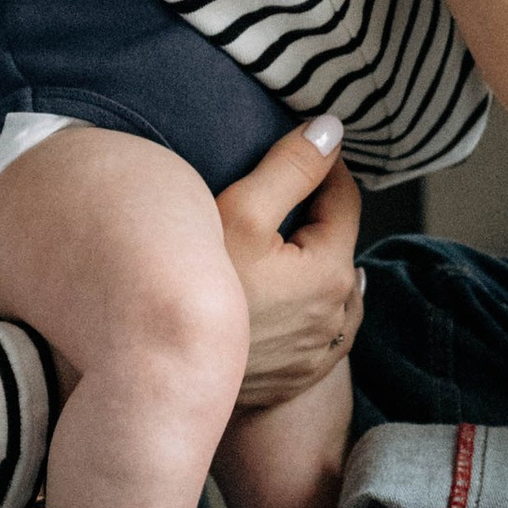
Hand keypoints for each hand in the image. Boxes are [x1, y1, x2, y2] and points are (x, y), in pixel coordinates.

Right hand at [218, 119, 365, 409]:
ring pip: (337, 294)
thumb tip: (332, 129)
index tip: (304, 149)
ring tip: (291, 246)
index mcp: (331, 270)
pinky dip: (313, 313)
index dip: (324, 166)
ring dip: (320, 267)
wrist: (162, 369)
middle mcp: (337, 316)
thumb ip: (291, 167)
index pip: (345, 199)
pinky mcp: (297, 378)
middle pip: (339, 246)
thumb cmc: (195, 289)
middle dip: (318, 218)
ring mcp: (319, 353)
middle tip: (282, 197)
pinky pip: (321, 337)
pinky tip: (294, 303)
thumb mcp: (240, 211)